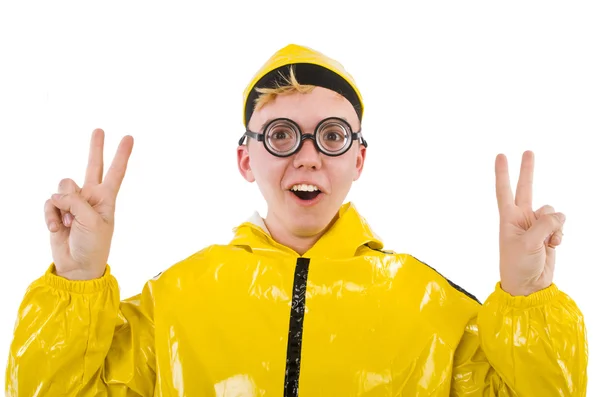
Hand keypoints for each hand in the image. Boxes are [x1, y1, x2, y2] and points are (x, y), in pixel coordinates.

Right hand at [44, 129, 133, 279]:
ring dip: (64, 206)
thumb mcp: (93, 221)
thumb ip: (76, 201)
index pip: (115, 172)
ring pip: (63, 187)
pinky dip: (52, 216)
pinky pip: (50, 202)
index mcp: (106, 199)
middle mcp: (90, 197)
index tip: (129, 137)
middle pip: (92, 166)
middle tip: (99, 129)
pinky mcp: (57, 211)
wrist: (77, 267)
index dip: (121, 155)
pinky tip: (59, 229)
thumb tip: (57, 194)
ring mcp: (73, 203)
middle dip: (95, 148)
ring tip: (71, 224)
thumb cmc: (93, 246)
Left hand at [495, 151, 564, 295]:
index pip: (504, 190)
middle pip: (526, 188)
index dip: (502, 173)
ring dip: (555, 225)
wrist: (529, 286)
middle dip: (527, 170)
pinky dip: (560, 234)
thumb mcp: (528, 244)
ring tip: (547, 242)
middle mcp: (521, 218)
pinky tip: (554, 246)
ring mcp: (535, 225)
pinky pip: (560, 224)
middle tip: (528, 151)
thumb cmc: (518, 266)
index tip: (500, 155)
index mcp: (508, 218)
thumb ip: (544, 225)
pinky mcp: (548, 234)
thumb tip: (557, 216)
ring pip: (552, 211)